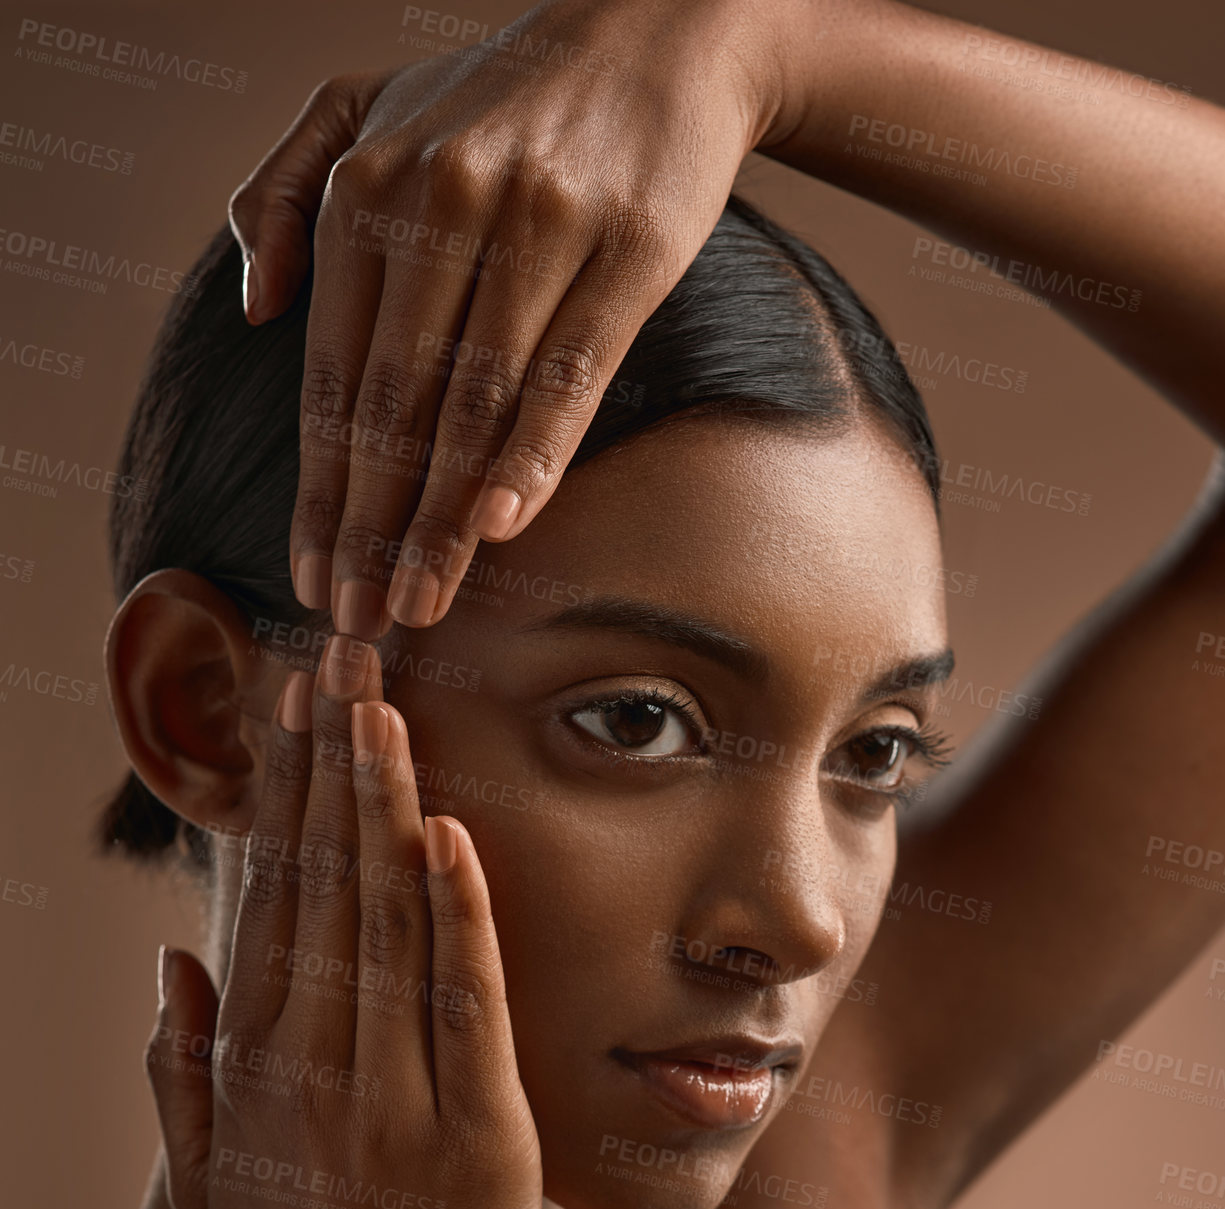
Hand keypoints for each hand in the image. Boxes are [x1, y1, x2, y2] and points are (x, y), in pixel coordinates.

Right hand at [144, 637, 541, 1208]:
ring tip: (383, 708)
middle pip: (321, 888)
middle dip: (329, 767)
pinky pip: (462, 1002)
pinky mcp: (475, 1129)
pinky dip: (457, 914)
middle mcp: (312, 1068)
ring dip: (383, 809)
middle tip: (337, 660)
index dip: (280, 799)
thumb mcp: (215, 1185)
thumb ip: (182, 1074)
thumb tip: (169, 962)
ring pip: (381, 925)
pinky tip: (451, 833)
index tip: (289, 711)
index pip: (267, 902)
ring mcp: (391, 1098)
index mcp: (254, 1070)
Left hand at [227, 0, 789, 636]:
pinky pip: (570, 370)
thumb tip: (257, 308)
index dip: (319, 492)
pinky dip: (533, 452)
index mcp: (370, 188)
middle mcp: (443, 203)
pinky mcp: (626, 249)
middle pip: (395, 405)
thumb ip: (288, 192)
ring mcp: (538, 224)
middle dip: (370, 529)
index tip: (315, 580)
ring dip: (441, 519)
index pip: (332, 376)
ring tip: (422, 603)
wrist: (658, 32)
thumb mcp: (370, 106)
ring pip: (474, 402)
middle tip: (360, 624)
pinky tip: (501, 524)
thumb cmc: (503, 99)